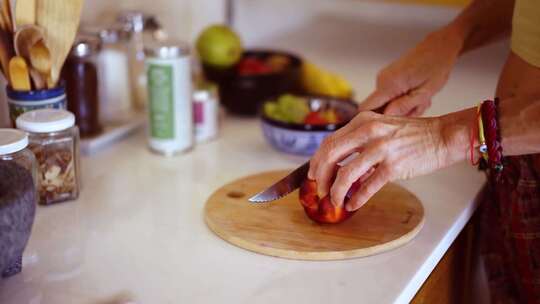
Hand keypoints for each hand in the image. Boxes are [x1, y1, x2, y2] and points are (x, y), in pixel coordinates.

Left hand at [307, 111, 465, 210]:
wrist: (442, 136)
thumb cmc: (412, 135)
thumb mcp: (381, 128)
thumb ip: (359, 141)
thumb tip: (338, 164)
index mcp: (363, 121)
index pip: (329, 142)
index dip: (317, 161)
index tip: (312, 174)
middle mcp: (369, 132)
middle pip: (331, 156)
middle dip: (320, 176)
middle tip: (319, 190)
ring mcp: (381, 149)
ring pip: (346, 174)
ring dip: (336, 191)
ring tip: (334, 200)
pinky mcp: (394, 166)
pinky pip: (367, 186)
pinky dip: (356, 198)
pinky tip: (352, 204)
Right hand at [358, 27, 463, 116]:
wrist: (438, 46)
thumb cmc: (436, 66)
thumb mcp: (425, 92)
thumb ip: (404, 106)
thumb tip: (386, 117)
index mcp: (389, 84)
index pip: (365, 109)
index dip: (372, 122)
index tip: (389, 127)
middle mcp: (381, 81)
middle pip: (377, 109)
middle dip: (396, 115)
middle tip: (417, 108)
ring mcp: (383, 79)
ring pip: (386, 104)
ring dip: (403, 107)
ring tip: (421, 100)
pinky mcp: (387, 79)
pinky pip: (389, 97)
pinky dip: (403, 100)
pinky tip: (417, 95)